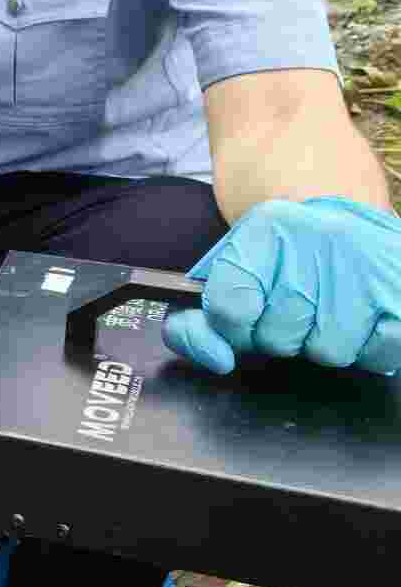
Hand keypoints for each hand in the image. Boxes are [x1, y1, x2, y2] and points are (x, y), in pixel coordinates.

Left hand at [163, 197, 400, 375]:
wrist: (362, 230)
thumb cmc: (294, 259)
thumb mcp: (244, 269)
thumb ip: (211, 316)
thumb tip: (214, 358)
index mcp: (268, 228)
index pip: (228, 306)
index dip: (233, 328)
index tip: (245, 318)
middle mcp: (320, 240)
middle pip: (277, 337)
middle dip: (283, 335)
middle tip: (302, 307)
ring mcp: (369, 268)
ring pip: (326, 352)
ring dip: (327, 343)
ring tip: (336, 309)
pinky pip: (374, 355)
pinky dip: (368, 349)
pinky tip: (367, 318)